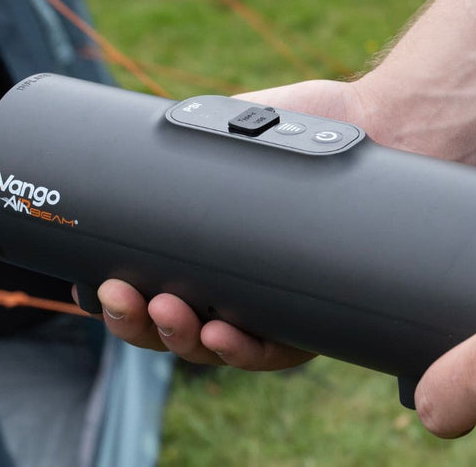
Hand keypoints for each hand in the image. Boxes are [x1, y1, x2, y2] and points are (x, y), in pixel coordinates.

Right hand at [86, 79, 373, 369]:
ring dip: (178, 339)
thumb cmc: (309, 127)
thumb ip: (186, 142)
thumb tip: (135, 138)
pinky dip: (243, 349)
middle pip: (171, 330)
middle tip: (120, 296)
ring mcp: (275, 308)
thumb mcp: (231, 130)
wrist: (385, 123)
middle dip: (135, 324)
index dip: (115, 302)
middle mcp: (237, 289)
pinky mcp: (320, 319)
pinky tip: (222, 333)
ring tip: (166, 310)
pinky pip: (276, 351)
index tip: (89, 288)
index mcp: (206, 255)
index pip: (150, 292)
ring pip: (213, 349)